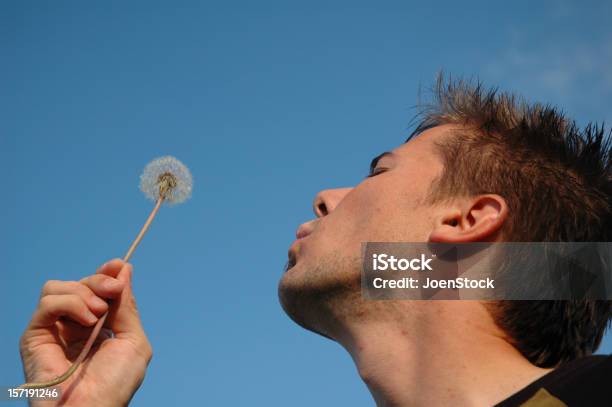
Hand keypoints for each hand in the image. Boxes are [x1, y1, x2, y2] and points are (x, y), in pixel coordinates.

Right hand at [19, 259, 152, 406]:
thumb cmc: (115, 384)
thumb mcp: (133, 340)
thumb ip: (127, 306)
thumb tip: (124, 269)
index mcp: (96, 327)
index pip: (95, 289)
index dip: (106, 274)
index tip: (118, 266)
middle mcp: (72, 326)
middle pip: (80, 283)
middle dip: (99, 281)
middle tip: (113, 291)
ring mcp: (53, 330)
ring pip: (58, 287)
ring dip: (83, 292)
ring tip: (98, 314)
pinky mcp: (35, 336)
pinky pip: (48, 302)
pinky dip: (70, 303)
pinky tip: (87, 320)